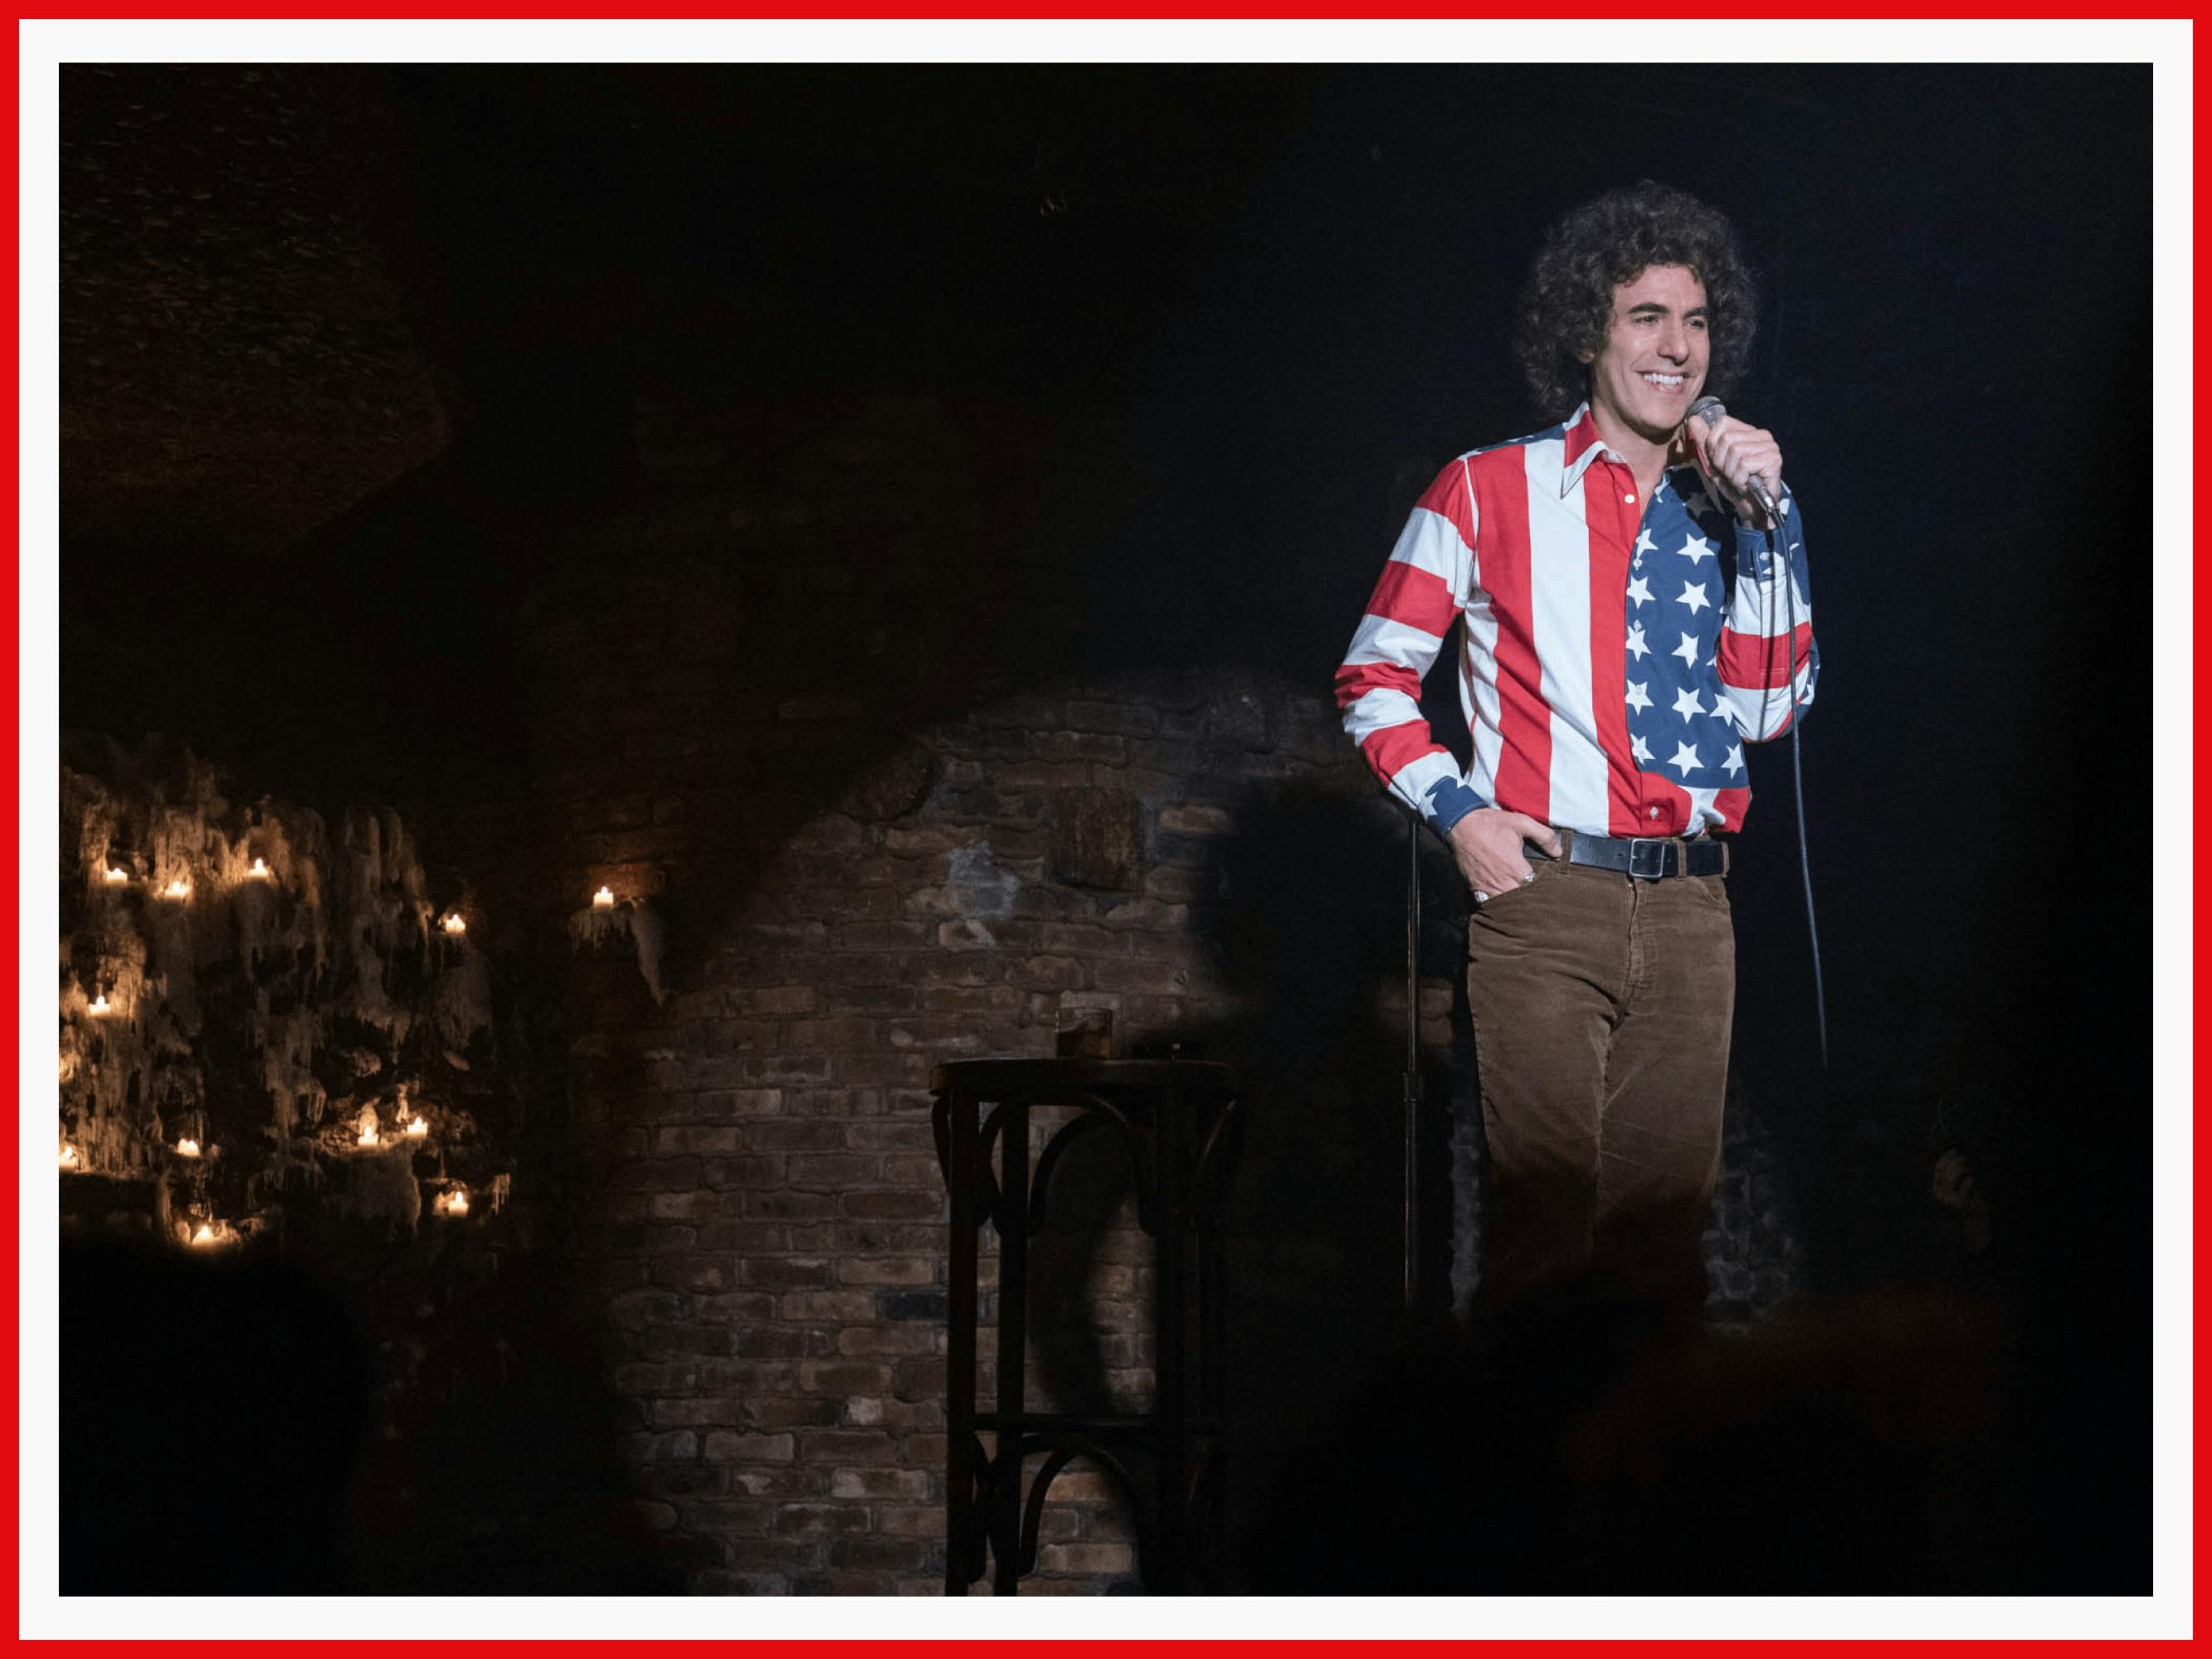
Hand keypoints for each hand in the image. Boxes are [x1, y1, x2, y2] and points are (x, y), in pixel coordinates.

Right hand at [1448, 807, 1562, 903]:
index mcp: (1515, 867)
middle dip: (1529, 901)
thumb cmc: (1492, 824)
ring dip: (1514, 905)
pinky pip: (1487, 903)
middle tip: (1538, 901)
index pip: (1534, 888)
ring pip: (1505, 906)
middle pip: (1520, 901)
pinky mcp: (1475, 887)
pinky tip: (1503, 902)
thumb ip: (1544, 836)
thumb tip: (1558, 852)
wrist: (1462, 824)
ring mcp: (1487, 886)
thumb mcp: (1522, 822)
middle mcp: (1502, 880)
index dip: (1541, 890)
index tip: (1547, 888)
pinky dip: (1496, 904)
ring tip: (1522, 904)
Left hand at [1684, 410, 1783, 530]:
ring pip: (1735, 451)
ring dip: (1731, 472)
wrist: (1751, 508)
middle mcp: (1763, 435)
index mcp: (1749, 431)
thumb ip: (1704, 441)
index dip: (1713, 444)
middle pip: (1727, 438)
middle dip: (1721, 461)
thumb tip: (1692, 419)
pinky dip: (1739, 479)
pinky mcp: (1774, 460)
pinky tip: (1746, 484)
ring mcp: (1770, 447)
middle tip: (1731, 474)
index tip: (1720, 461)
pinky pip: (1744, 464)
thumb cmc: (1734, 484)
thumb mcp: (1714, 462)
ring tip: (1740, 479)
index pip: (1722, 422)